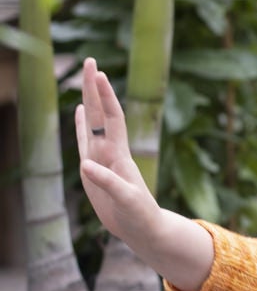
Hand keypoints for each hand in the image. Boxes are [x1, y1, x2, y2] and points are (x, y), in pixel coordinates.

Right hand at [75, 57, 162, 256]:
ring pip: (92, 123)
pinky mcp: (93, 170)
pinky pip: (84, 142)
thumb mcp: (126, 200)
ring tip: (84, 79)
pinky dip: (81, 125)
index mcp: (120, 155)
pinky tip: (78, 111)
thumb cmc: (141, 215)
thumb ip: (107, 182)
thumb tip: (85, 164)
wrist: (143, 229)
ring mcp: (101, 159)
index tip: (100, 74)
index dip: (106, 97)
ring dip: (88, 101)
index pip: (112, 118)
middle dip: (95, 88)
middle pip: (100, 113)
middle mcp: (111, 151)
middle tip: (89, 62)